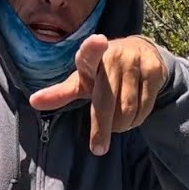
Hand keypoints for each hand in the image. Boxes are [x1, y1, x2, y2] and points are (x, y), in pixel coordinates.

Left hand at [28, 35, 168, 155]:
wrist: (142, 52)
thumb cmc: (103, 72)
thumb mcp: (81, 81)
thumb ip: (60, 93)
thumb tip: (33, 101)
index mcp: (91, 58)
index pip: (90, 53)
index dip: (93, 47)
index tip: (98, 41)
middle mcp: (114, 55)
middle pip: (107, 101)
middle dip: (102, 129)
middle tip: (98, 148)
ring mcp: (136, 61)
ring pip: (128, 108)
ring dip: (121, 125)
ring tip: (117, 125)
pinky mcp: (155, 70)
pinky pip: (145, 107)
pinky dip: (137, 120)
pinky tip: (133, 117)